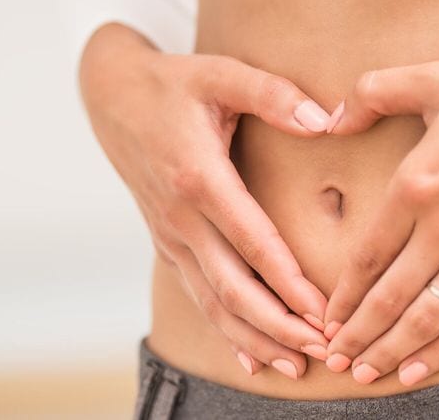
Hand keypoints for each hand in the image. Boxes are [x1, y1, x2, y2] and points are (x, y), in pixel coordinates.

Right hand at [79, 22, 332, 378]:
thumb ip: (274, 95)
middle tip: (325, 351)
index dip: (288, 281)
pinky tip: (252, 355)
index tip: (324, 312)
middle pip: (232, 287)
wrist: (111, 95)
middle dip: (280, 325)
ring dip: (255, 336)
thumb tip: (327, 119)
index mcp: (198, 176)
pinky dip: (225, 328)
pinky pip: (196, 293)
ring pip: (212, 301)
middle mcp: (180, 215)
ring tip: (296, 364)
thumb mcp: (221, 73)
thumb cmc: (173, 83)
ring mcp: (169, 233)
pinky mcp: (165, 239)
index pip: (251, 241)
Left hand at [320, 37, 438, 385]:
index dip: (343, 295)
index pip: (367, 256)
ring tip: (364, 373)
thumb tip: (328, 119)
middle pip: (389, 297)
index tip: (325, 317)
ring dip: (391, 351)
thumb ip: (371, 94)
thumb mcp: (432, 78)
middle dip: (356, 334)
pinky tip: (420, 369)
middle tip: (332, 358)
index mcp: (416, 185)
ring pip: (428, 317)